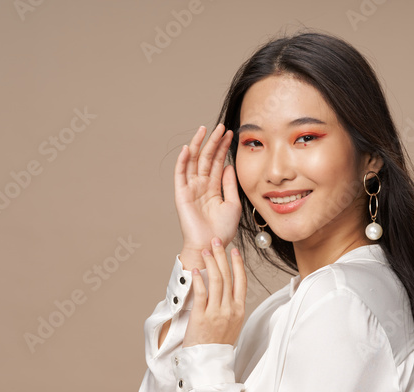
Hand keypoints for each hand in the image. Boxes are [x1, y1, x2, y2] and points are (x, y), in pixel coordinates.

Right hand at [175, 124, 241, 253]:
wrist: (212, 244)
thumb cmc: (223, 229)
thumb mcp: (233, 204)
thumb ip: (229, 185)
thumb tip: (228, 166)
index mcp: (213, 188)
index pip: (217, 163)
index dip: (223, 148)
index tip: (231, 134)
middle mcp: (201, 185)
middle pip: (206, 158)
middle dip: (214, 142)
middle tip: (221, 126)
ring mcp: (191, 188)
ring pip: (193, 162)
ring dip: (198, 145)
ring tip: (205, 129)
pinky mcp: (182, 194)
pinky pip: (180, 175)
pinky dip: (182, 161)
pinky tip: (187, 148)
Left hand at [184, 237, 246, 347]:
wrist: (208, 362)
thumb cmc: (218, 344)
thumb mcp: (232, 325)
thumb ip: (231, 307)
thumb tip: (227, 290)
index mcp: (239, 310)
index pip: (241, 281)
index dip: (237, 264)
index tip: (233, 250)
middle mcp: (230, 309)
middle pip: (227, 276)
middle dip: (221, 256)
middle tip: (216, 241)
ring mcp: (216, 313)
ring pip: (216, 281)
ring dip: (210, 263)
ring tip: (205, 250)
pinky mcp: (202, 317)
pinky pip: (201, 294)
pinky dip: (199, 280)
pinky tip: (195, 270)